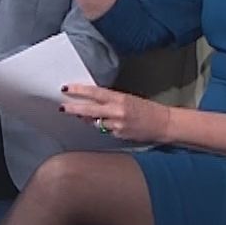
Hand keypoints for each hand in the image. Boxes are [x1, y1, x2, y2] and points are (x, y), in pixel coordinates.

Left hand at [59, 85, 173, 143]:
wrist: (163, 123)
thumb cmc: (146, 109)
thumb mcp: (128, 99)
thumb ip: (109, 102)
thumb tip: (90, 105)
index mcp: (119, 98)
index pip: (94, 92)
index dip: (78, 90)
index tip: (66, 88)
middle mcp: (117, 111)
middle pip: (89, 109)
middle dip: (73, 108)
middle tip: (62, 107)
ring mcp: (117, 125)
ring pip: (95, 122)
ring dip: (89, 120)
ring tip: (88, 116)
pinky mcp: (119, 135)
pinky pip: (105, 131)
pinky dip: (104, 128)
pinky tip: (112, 125)